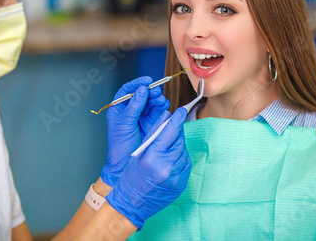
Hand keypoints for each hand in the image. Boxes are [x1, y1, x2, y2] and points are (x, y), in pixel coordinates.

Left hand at [100, 77, 169, 187]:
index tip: (147, 81)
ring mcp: (141, 117)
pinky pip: (157, 111)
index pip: (127, 91)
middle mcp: (130, 111)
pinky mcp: (151, 123)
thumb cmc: (119, 146)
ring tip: (161, 100)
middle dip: (149, 92)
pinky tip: (164, 106)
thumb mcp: (124, 124)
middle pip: (141, 95)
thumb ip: (133, 107)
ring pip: (150, 102)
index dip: (137, 84)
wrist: (125, 165)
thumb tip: (141, 90)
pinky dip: (162, 107)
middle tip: (156, 91)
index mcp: (118, 109)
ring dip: (156, 99)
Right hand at [105, 107, 190, 229]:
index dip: (176, 120)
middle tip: (174, 125)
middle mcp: (166, 166)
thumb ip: (153, 136)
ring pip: (183, 151)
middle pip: (178, 140)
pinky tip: (171, 158)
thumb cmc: (131, 178)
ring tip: (168, 146)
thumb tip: (165, 119)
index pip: (169, 132)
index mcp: (152, 157)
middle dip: (176, 132)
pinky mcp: (181, 183)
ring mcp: (176, 176)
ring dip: (178, 145)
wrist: (131, 203)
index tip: (181, 111)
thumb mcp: (138, 154)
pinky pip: (185, 164)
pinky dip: (180, 157)